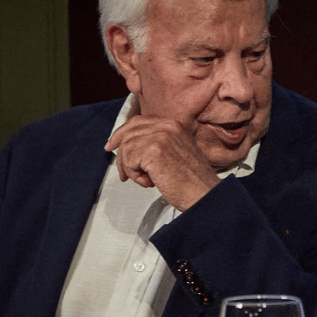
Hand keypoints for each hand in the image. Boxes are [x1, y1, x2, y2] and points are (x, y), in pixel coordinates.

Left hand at [104, 115, 219, 209]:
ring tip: (147, 180)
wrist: (203, 194)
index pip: (138, 122)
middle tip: (123, 173)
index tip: (112, 145)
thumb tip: (128, 146)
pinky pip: (128, 161)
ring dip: (131, 169)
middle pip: (128, 133)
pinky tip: (149, 182)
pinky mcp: (153, 151)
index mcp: (174, 124)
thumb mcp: (177, 152)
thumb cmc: (193, 181)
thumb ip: (157, 144)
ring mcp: (160, 137)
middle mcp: (167, 126)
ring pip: (126, 148)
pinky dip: (134, 175)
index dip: (122, 134)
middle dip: (121, 155)